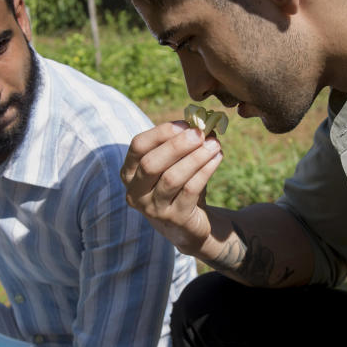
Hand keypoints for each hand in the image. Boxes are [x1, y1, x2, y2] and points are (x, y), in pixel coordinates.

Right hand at [119, 121, 223, 254]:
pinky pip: (190, 190)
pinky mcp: (175, 219)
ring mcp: (153, 209)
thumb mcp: (174, 163)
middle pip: (151, 164)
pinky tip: (217, 158)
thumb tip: (201, 122)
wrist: (188, 225)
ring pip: (172, 178)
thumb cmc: (179, 186)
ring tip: (214, 144)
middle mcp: (135, 192)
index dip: (161, 132)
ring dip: (195, 157)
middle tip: (200, 133)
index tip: (185, 123)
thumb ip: (181, 143)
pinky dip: (205, 171)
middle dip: (177, 145)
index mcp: (129, 172)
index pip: (138, 146)